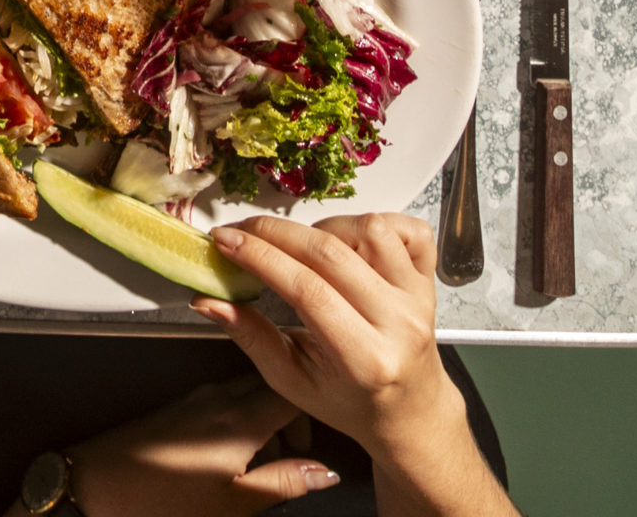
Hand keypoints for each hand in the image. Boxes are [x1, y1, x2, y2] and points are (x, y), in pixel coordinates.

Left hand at [53, 376, 336, 515]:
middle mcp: (218, 398)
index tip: (320, 441)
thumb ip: (285, 482)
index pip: (293, 393)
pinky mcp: (179, 408)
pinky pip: (223, 402)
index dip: (316, 413)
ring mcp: (195, 399)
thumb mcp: (236, 501)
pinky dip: (241, 423)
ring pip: (248, 394)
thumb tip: (325, 472)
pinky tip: (234, 457)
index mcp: (239, 419)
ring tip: (267, 462)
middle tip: (297, 455)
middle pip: (271, 387)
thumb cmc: (164, 498)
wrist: (98, 486)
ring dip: (266, 421)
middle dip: (293, 416)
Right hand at [194, 214, 474, 481]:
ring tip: (302, 248)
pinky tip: (349, 241)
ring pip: (369, 230)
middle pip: (330, 253)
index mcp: (365, 360)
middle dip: (274, 232)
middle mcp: (400, 325)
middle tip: (241, 232)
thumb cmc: (349, 400)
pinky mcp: (429, 282)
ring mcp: (419, 300)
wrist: (410, 411)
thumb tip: (207, 301)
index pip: (307, 290)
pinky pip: (409, 230)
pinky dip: (375, 223)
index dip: (259, 256)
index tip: (223, 240)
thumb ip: (250, 337)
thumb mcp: (292, 381)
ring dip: (323, 227)